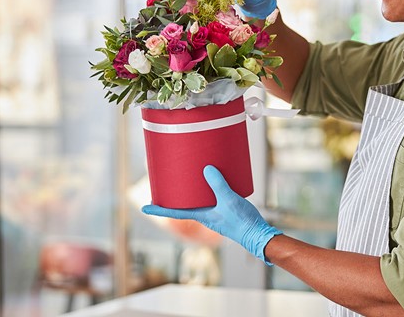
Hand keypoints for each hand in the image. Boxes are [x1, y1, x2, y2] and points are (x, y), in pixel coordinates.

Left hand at [142, 165, 281, 263]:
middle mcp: (205, 215)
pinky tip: (213, 179)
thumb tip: (205, 169)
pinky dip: (208, 189)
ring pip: (198, 201)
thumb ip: (217, 184)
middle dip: (174, 196)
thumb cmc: (242, 222)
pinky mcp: (225, 209)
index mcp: (201, 215)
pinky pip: (212, 198)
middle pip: (184, 205)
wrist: (258, 233)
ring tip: (187, 178)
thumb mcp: (228, 200)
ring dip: (191, 192)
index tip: (144, 206)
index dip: (159, 208)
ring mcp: (215, 213)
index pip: (174, 212)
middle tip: (164, 185)